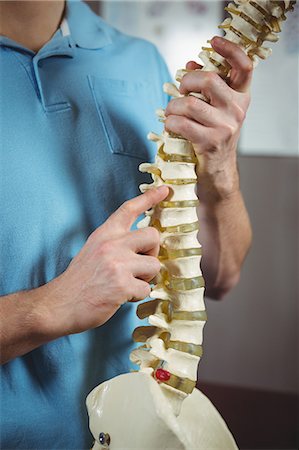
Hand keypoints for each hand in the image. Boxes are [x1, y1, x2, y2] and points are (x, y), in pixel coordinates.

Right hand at [42, 186, 168, 334]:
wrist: (59, 304)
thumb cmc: (79, 280)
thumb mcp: (94, 249)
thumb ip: (116, 243)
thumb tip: (143, 244)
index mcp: (105, 234)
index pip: (129, 209)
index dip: (149, 197)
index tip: (165, 190)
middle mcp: (112, 245)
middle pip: (153, 235)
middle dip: (153, 252)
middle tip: (140, 265)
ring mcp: (117, 264)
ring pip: (154, 265)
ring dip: (146, 278)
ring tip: (128, 284)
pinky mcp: (121, 285)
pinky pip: (146, 289)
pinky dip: (137, 296)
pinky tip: (121, 296)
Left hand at [164, 36, 252, 202]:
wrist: (218, 170)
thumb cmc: (213, 134)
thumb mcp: (216, 109)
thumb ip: (206, 87)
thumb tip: (190, 65)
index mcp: (241, 97)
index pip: (245, 66)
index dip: (230, 50)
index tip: (214, 40)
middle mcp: (237, 110)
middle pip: (209, 80)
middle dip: (186, 81)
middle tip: (180, 90)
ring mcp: (225, 127)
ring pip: (190, 103)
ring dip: (173, 106)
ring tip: (171, 112)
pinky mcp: (210, 142)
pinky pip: (182, 124)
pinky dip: (170, 122)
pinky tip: (170, 124)